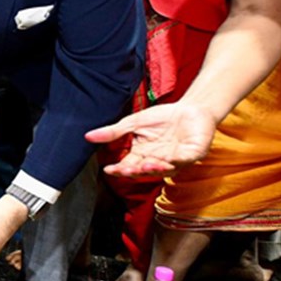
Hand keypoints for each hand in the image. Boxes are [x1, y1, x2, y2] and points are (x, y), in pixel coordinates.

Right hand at [84, 102, 219, 175]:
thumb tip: (88, 136)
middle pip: (145, 171)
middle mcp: (158, 162)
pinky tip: (169, 158)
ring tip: (146, 164)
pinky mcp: (192, 154)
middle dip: (136, 171)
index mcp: (144, 155)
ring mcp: (176, 160)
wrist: (190, 108)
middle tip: (127, 168)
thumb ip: (113, 132)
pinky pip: (184, 160)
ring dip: (155, 169)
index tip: (108, 169)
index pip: (129, 166)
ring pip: (164, 170)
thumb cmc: (163, 117)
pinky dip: (177, 160)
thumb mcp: (133, 123)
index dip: (119, 170)